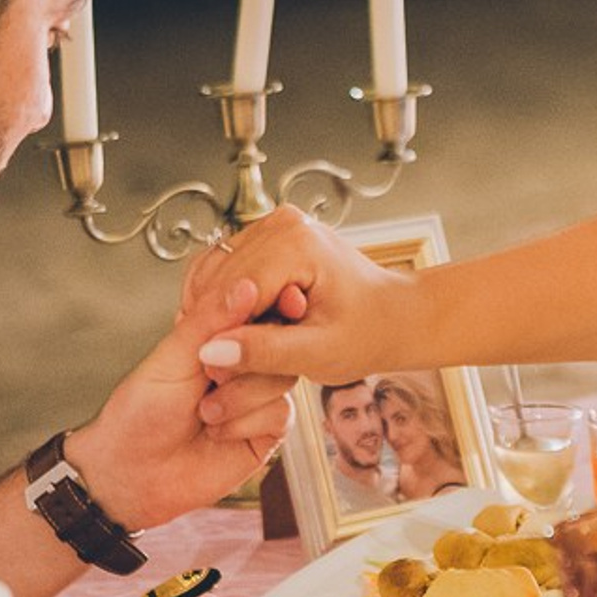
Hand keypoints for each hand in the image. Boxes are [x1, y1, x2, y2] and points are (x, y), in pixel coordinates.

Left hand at [63, 277, 297, 531]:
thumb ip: (210, 321)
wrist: (130, 476)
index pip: (262, 308)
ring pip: (283, 378)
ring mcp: (259, 396)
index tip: (274, 305)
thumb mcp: (171, 358)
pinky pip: (280, 414)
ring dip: (239, 397)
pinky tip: (217, 432)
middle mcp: (246, 363)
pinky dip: (244, 424)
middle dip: (246, 360)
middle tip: (210, 375)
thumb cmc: (138, 414)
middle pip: (280, 343)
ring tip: (204, 411)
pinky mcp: (267, 431)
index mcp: (222, 336)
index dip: (270, 307)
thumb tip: (245, 283)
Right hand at [196, 205, 418, 382]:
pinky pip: (223, 271)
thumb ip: (266, 352)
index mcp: (297, 243)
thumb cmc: (369, 331)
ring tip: (232, 351)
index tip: (203, 371)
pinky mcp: (267, 239)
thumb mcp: (320, 352)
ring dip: (212, 314)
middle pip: (216, 279)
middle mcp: (282, 225)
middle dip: (210, 326)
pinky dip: (220, 304)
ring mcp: (273, 228)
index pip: (230, 290)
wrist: (393, 316)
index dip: (213, 334)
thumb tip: (213, 351)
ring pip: (212, 273)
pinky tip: (237, 331)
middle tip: (213, 370)